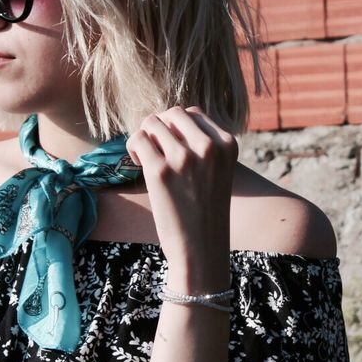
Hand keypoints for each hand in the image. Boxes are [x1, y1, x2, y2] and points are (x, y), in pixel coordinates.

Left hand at [126, 106, 236, 289]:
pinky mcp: (160, 171)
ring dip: (145, 136)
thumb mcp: (218, 171)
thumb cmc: (205, 211)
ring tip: (147, 158)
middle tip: (157, 151)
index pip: (194, 115)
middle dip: (160, 128)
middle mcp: (208, 147)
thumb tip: (166, 120)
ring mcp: (184, 158)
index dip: (178, 129)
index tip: (173, 149)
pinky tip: (140, 165)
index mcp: (227, 144)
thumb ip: (202, 145)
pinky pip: (138, 140)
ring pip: (152, 122)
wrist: (200, 248)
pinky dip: (134, 148)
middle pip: (173, 113)